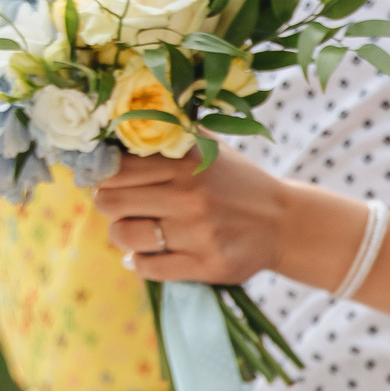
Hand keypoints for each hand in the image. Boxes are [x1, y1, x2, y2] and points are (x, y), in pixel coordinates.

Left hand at [94, 148, 288, 284]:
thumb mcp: (211, 148)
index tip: (111, 180)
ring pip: (124, 235)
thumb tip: (120, 123)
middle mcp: (190, 196)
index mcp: (186, 162)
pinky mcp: (206, 265)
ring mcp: (198, 232)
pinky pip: (148, 267)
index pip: (115, 167)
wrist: (285, 223)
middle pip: (110, 201)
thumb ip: (172, 133)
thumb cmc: (238, 184)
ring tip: (138, 232)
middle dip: (109, 205)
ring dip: (123, 236)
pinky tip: (148, 254)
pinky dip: (140, 262)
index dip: (104, 174)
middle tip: (124, 207)